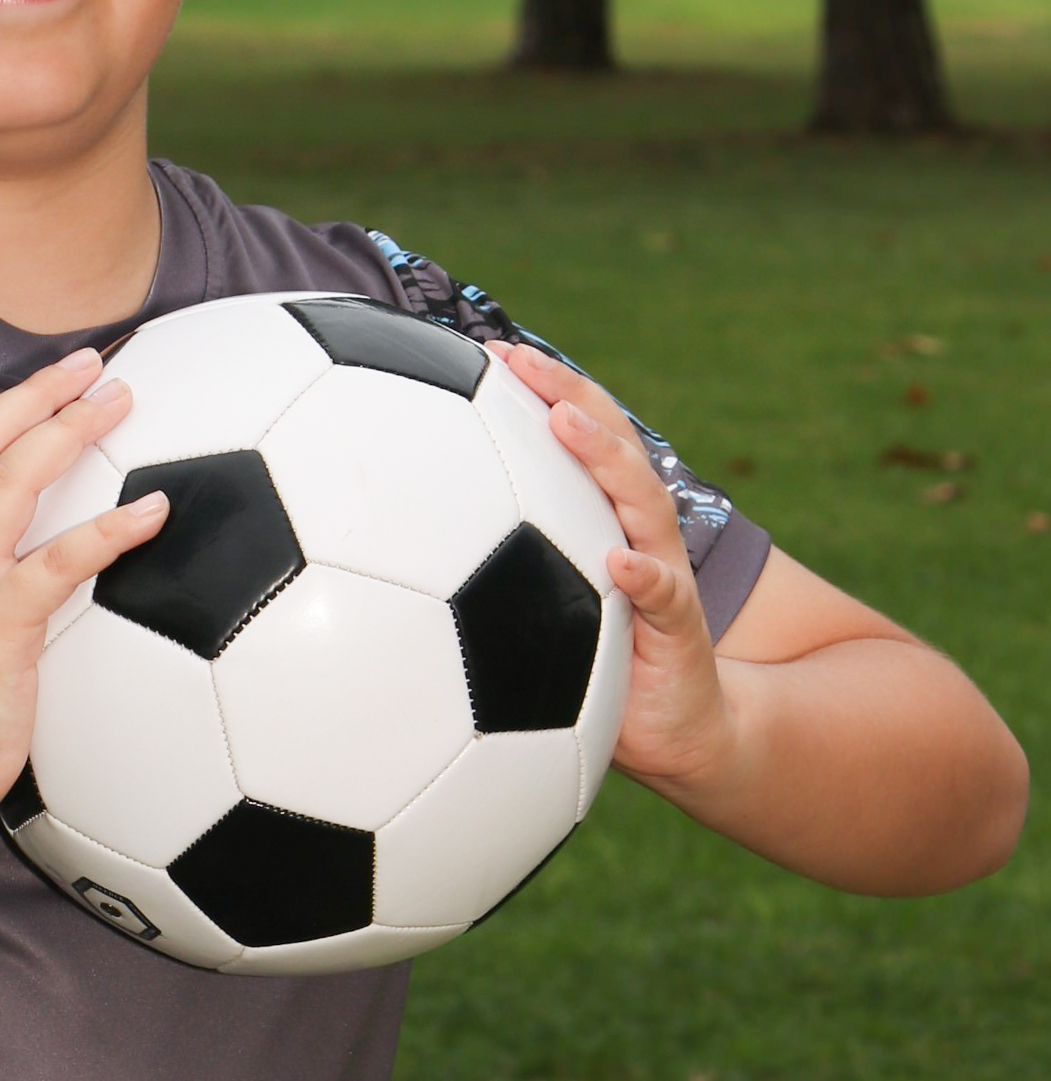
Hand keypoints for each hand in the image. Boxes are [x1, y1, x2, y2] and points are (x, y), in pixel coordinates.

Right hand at [0, 347, 168, 834]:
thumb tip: (31, 569)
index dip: (3, 404)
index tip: (51, 377)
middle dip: (38, 392)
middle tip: (93, 363)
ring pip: (12, 478)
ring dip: (69, 429)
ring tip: (118, 399)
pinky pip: (61, 560)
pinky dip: (111, 528)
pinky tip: (155, 510)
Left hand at [492, 343, 735, 797]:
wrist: (677, 728)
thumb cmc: (599, 668)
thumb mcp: (538, 615)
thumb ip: (495, 578)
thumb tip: (400, 557)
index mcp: (602, 522)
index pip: (577, 440)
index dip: (541, 391)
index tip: (488, 352)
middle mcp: (638, 533)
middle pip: (611, 447)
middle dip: (569, 394)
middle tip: (519, 359)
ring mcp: (664, 573)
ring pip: (642, 502)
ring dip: (605, 460)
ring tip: (566, 424)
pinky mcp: (680, 627)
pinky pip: (664, 597)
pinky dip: (645, 576)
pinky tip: (619, 563)